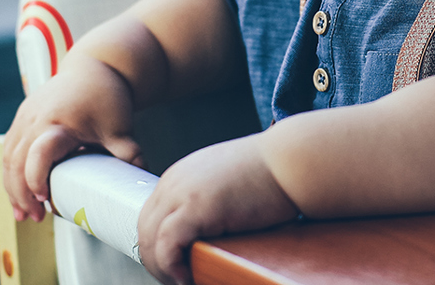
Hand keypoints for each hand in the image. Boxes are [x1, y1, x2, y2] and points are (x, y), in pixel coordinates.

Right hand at [3, 56, 143, 221]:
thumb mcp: (120, 127)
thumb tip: (144, 180)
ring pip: (8, 157)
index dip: (37, 178)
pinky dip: (9, 172)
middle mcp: (37, 119)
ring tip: (22, 213)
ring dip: (11, 187)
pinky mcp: (22, 116)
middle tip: (34, 217)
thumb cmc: (106, 96)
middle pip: (17, 162)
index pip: (40, 153)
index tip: (44, 199)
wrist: (94, 65)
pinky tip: (16, 192)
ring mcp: (26, 116)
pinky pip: (8, 148)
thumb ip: (130, 155)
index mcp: (60, 123)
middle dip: (21, 194)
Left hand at [136, 134, 298, 284]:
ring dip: (161, 267)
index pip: (152, 217)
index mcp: (179, 176)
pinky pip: (167, 244)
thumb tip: (212, 231)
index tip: (173, 265)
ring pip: (150, 239)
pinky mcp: (195, 207)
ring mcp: (182, 193)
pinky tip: (185, 276)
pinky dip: (171, 265)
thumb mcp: (226, 183)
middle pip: (144, 229)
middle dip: (155, 260)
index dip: (157, 246)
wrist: (290, 160)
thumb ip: (209, 202)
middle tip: (176, 278)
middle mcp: (174, 182)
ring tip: (181, 281)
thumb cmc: (271, 174)